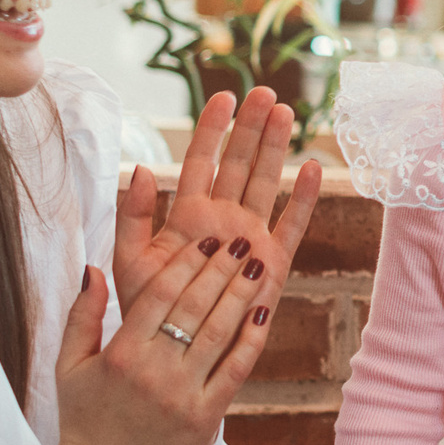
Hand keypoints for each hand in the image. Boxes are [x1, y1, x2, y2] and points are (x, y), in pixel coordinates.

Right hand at [15, 219, 291, 444]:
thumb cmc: (82, 422)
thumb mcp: (68, 366)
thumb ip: (82, 315)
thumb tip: (93, 268)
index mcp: (120, 354)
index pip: (159, 295)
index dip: (186, 262)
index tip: (205, 240)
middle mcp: (153, 372)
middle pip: (193, 308)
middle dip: (220, 270)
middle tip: (239, 241)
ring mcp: (181, 396)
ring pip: (217, 334)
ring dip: (240, 295)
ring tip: (256, 265)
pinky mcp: (203, 419)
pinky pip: (233, 372)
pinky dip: (250, 341)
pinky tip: (263, 314)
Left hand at [115, 87, 317, 313]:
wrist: (175, 350)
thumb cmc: (148, 309)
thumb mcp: (130, 260)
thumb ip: (132, 215)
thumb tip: (140, 168)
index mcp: (188, 215)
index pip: (201, 161)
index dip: (212, 129)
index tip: (223, 97)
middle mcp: (223, 220)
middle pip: (239, 164)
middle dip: (251, 128)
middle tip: (264, 94)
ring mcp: (251, 238)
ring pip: (266, 184)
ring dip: (276, 150)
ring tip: (286, 114)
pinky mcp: (273, 263)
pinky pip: (292, 225)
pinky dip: (303, 199)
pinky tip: (313, 168)